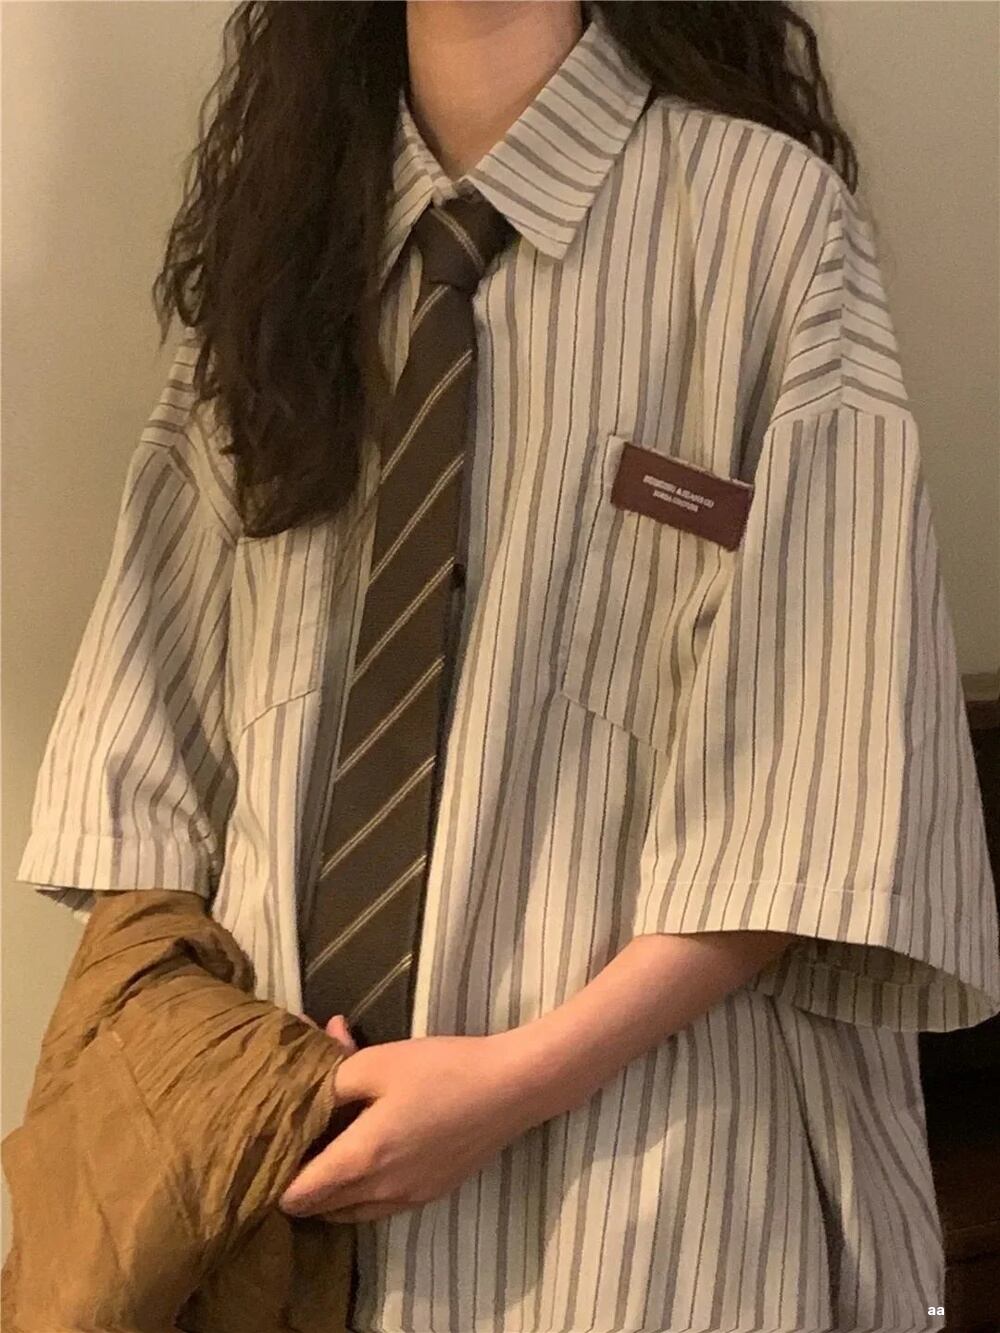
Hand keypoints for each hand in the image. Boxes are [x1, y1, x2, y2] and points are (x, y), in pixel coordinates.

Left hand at [278, 1019, 544, 1222]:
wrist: (510, 1088)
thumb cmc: (441, 1070)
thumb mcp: (377, 1062)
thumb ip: (331, 1076)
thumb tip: (302, 1080)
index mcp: (362, 1160)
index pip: (299, 1196)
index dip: (277, 1178)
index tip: (272, 1149)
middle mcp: (381, 1192)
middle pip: (320, 1210)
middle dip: (302, 1183)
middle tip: (298, 1142)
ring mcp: (408, 1198)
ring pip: (349, 1212)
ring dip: (332, 1190)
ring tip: (329, 1148)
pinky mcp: (430, 1194)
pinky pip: (378, 1205)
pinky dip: (362, 1189)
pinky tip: (370, 1150)